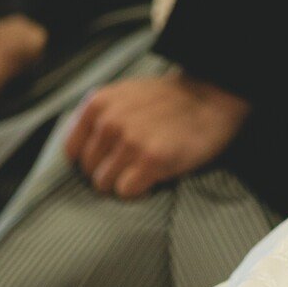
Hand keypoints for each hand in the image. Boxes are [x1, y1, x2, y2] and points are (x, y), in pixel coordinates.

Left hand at [64, 71, 249, 198]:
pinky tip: (157, 174)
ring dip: (125, 181)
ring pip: (105, 184)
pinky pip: (127, 191)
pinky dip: (141, 188)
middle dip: (111, 171)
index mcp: (98, 104)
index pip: (72, 152)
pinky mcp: (152, 161)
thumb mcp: (125, 95)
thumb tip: (80, 152)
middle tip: (136, 162)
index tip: (113, 158)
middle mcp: (109, 122)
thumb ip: (99, 117)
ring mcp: (130, 142)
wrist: (214, 96)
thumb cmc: (172, 100)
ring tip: (147, 167)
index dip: (94, 159)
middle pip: (89, 171)